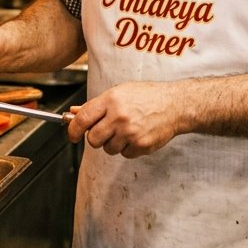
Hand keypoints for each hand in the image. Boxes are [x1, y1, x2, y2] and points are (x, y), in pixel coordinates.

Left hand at [66, 80, 185, 157]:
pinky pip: (125, 154)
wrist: (174, 104)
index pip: (82, 118)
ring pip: (108, 149)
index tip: (73, 135)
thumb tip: (74, 112)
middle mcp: (119, 117)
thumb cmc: (146, 96)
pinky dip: (128, 148)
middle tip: (105, 131)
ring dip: (114, 143)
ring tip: (126, 130)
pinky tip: (137, 135)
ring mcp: (131, 132)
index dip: (73, 129)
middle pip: (93, 139)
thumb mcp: (119, 92)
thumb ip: (96, 105)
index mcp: (111, 100)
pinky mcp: (141, 145)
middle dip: (96, 138)